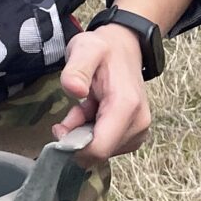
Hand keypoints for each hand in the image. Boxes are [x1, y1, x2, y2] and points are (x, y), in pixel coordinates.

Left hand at [55, 26, 151, 161]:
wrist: (125, 48)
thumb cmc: (104, 49)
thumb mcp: (85, 49)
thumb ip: (77, 69)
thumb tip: (74, 89)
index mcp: (126, 106)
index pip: (99, 149)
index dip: (73, 145)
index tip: (61, 125)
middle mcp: (138, 123)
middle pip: (98, 152)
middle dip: (78, 137)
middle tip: (75, 109)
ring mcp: (139, 132)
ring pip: (101, 151)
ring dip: (85, 134)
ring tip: (86, 106)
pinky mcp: (135, 136)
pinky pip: (107, 147)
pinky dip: (94, 133)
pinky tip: (94, 112)